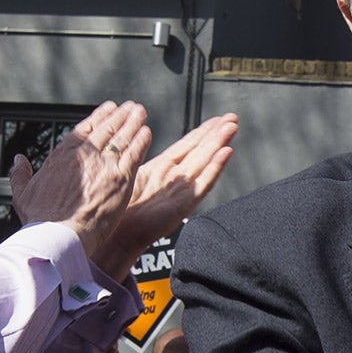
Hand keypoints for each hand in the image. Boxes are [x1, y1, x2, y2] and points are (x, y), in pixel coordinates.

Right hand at [10, 101, 153, 259]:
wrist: (57, 235)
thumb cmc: (40, 221)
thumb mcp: (22, 194)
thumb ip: (20, 174)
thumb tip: (17, 161)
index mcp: (61, 156)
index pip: (84, 130)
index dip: (98, 117)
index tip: (108, 109)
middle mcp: (84, 156)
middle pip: (106, 129)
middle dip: (119, 116)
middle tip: (129, 107)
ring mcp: (103, 166)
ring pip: (121, 138)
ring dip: (132, 123)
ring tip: (140, 112)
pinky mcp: (120, 179)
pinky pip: (134, 154)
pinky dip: (141, 141)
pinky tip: (146, 132)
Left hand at [90, 113, 239, 281]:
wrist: (118, 234)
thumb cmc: (121, 209)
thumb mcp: (129, 172)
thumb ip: (137, 152)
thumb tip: (135, 132)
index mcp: (163, 168)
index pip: (188, 144)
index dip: (203, 130)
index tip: (217, 118)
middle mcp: (176, 178)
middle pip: (201, 150)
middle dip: (217, 133)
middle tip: (232, 117)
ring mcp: (182, 191)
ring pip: (206, 162)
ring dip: (219, 144)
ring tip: (232, 128)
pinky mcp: (184, 205)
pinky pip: (204, 183)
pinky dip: (215, 168)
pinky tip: (225, 154)